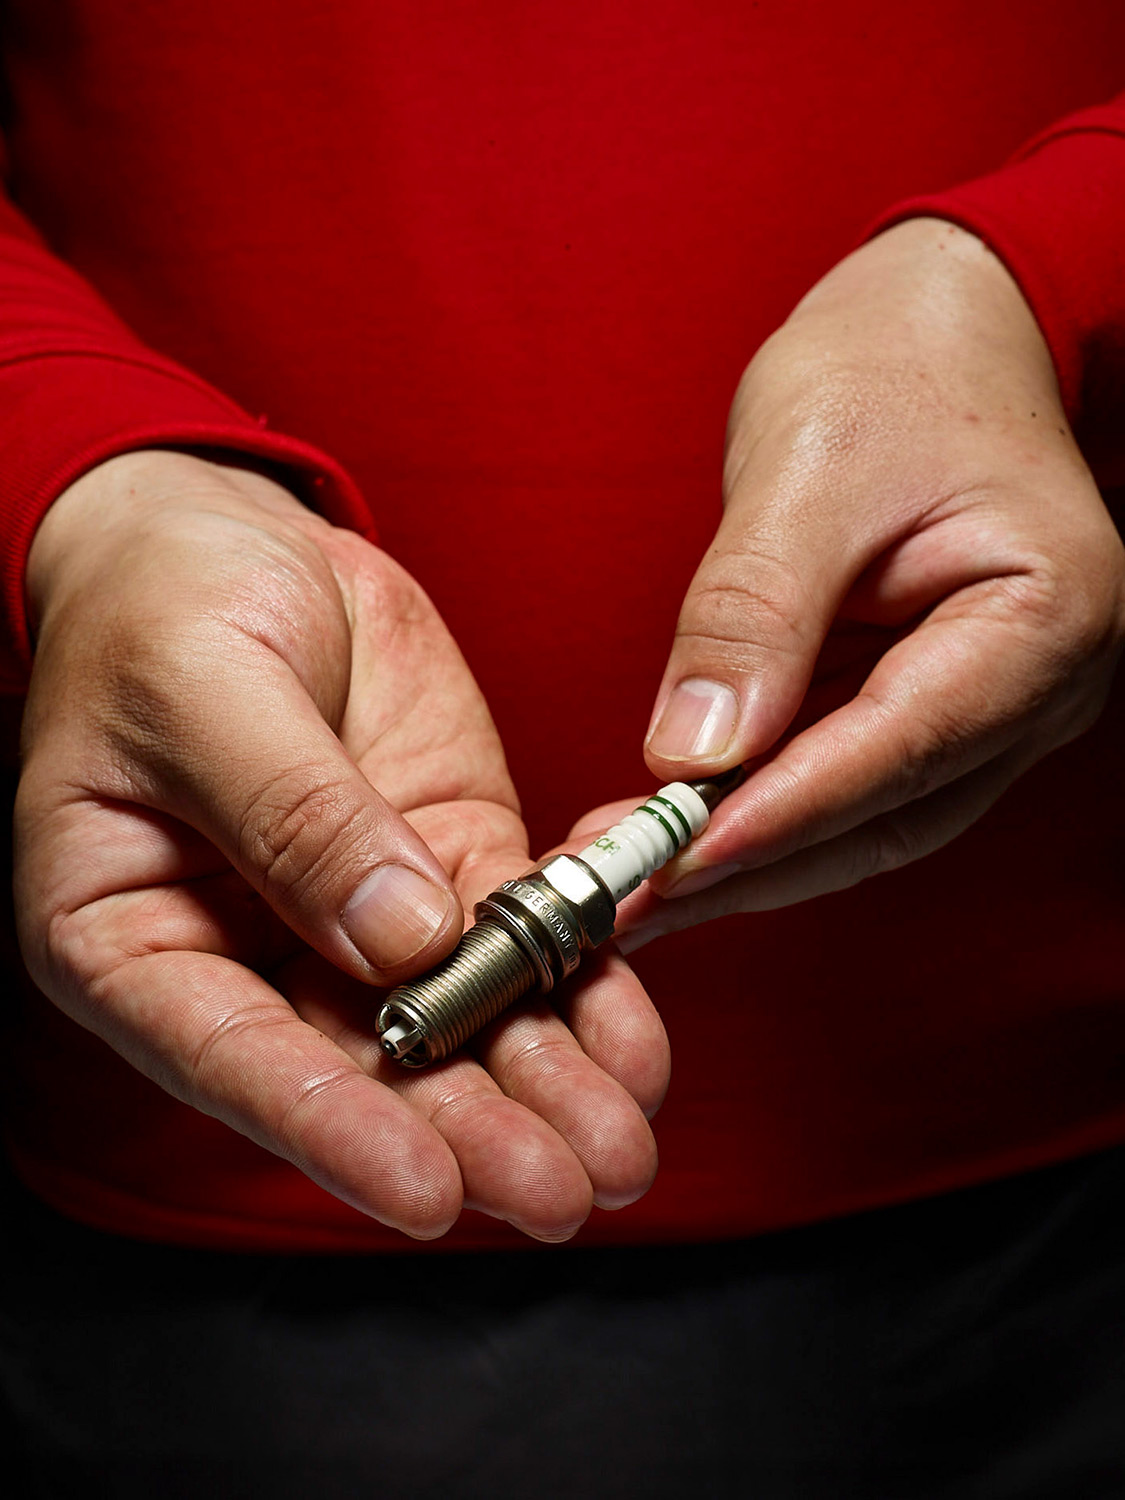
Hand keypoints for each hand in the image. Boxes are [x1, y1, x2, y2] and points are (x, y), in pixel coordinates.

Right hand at [15, 451, 667, 1239]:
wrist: (230, 537)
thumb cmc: (162, 603)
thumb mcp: (203, 686)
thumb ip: (293, 812)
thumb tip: (399, 938)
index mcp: (135, 934)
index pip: (231, 1057)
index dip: (329, 1128)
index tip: (425, 1190)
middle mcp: (250, 952)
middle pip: (365, 1066)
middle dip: (469, 1133)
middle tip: (560, 1189)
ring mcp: (363, 915)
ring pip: (458, 1023)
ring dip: (543, 1086)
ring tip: (620, 1147)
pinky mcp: (450, 861)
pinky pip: (522, 938)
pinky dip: (581, 986)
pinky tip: (632, 1032)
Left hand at [582, 219, 1124, 947]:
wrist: (940, 331)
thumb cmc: (892, 370)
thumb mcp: (810, 466)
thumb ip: (755, 609)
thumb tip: (694, 750)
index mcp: (1042, 612)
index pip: (902, 744)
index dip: (784, 814)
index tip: (677, 862)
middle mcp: (1034, 687)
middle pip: (885, 814)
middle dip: (749, 864)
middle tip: (625, 899)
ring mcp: (989, 708)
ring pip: (865, 823)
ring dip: (746, 861)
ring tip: (630, 883)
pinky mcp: (930, 708)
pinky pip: (845, 786)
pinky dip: (760, 818)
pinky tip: (676, 834)